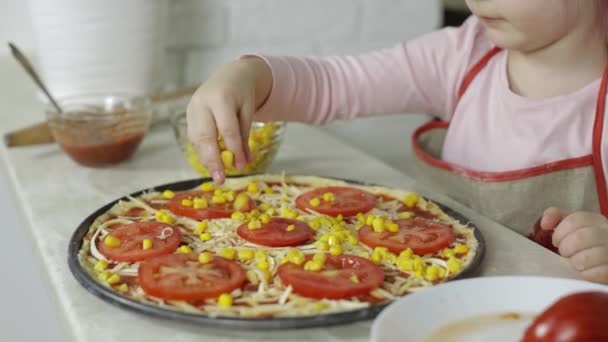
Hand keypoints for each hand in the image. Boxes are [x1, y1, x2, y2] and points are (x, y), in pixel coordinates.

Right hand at [186, 57, 272, 183]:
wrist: (229, 76)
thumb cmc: (241, 95)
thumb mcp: (248, 112)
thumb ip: (244, 136)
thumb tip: (244, 163)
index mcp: (221, 97)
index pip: (227, 129)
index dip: (234, 149)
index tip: (241, 166)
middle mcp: (202, 102)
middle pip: (205, 136)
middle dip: (213, 160)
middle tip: (220, 179)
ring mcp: (192, 108)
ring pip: (196, 138)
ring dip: (205, 159)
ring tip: (216, 175)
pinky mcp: (188, 115)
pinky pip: (193, 137)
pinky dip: (202, 152)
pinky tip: (210, 163)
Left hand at [540, 207, 607, 282]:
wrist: (603, 263)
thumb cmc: (585, 246)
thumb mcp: (573, 228)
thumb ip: (557, 218)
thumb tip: (545, 223)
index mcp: (597, 221)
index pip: (575, 220)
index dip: (560, 232)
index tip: (555, 241)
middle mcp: (607, 234)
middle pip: (580, 237)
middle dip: (565, 248)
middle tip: (565, 254)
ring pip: (587, 257)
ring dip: (575, 262)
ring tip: (575, 264)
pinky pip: (599, 272)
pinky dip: (587, 274)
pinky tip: (584, 273)